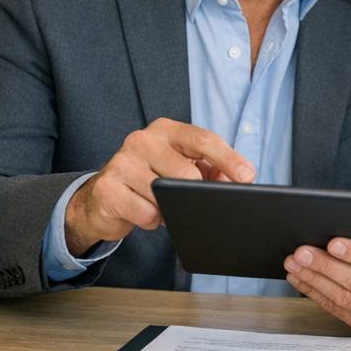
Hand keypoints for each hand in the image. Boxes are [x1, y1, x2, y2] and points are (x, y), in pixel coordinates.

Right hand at [65, 118, 252, 252]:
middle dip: (197, 193)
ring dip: (171, 208)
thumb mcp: (180, 167)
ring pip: (166, 195)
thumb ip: (211, 170)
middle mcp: (142, 140)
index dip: (228, 159)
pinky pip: (147, 214)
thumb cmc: (149, 178)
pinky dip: (153, 220)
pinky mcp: (108, 188)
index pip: (202, 139)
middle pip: (187, 172)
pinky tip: (144, 212)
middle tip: (194, 202)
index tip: (247, 176)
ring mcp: (122, 162)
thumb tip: (236, 180)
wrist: (102, 197)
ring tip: (163, 204)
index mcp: (165, 130)